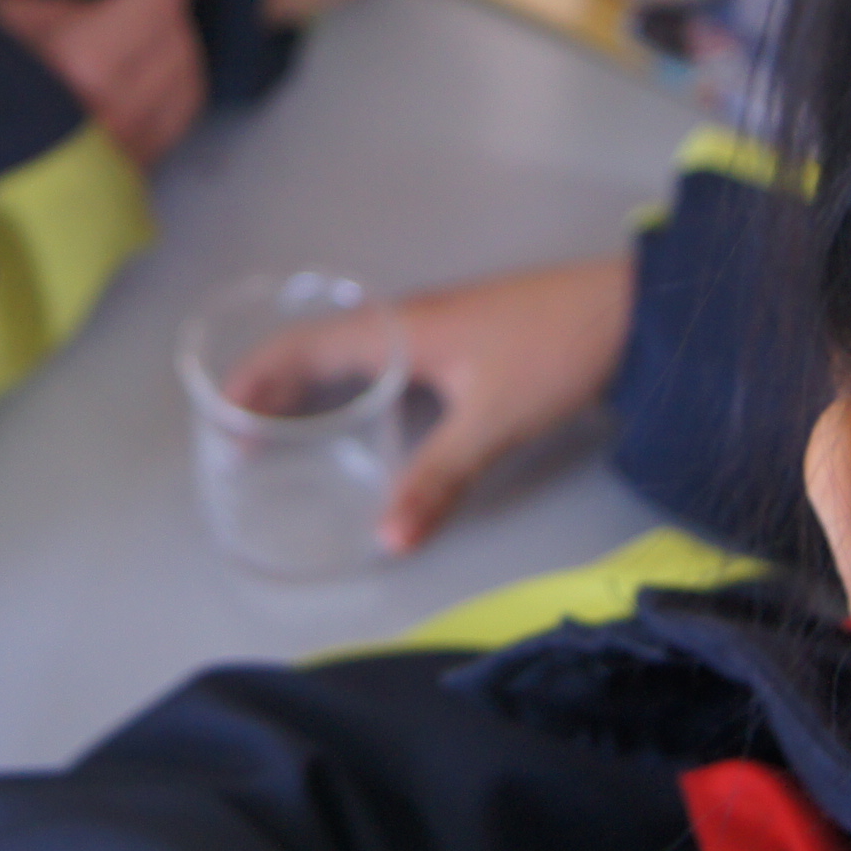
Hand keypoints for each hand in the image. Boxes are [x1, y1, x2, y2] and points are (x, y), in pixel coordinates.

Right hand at [0, 0, 205, 166]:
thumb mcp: (2, 18)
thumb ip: (66, 7)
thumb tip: (106, 11)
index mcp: (84, 62)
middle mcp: (117, 112)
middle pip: (179, 42)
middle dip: (164, 12)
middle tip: (137, 3)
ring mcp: (126, 155)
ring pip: (188, 89)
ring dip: (172, 56)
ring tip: (141, 44)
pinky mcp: (128, 183)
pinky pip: (170, 127)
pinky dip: (163, 97)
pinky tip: (133, 87)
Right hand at [227, 256, 636, 552]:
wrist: (627, 309)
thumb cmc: (554, 354)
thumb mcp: (492, 424)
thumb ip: (437, 481)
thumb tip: (387, 541)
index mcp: (397, 330)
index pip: (299, 349)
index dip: (253, 384)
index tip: (223, 427)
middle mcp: (405, 318)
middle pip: (314, 347)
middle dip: (269, 390)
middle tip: (239, 441)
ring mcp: (433, 323)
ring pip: (347, 351)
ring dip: (307, 386)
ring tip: (280, 432)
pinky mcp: (459, 334)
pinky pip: (377, 357)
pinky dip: (347, 385)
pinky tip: (360, 417)